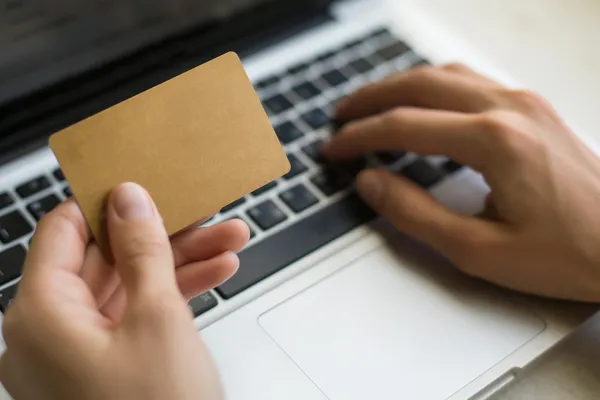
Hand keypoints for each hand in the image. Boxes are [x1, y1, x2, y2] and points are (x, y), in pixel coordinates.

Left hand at [0, 183, 248, 399]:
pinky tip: (216, 273)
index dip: (106, 200)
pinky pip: (136, 315)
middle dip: (162, 233)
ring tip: (230, 240)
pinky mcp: (105, 367)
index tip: (144, 180)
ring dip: (179, 261)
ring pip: (127, 285)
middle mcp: (48, 333)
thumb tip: (128, 198)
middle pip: (104, 257)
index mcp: (39, 315)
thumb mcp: (158, 317)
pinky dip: (173, 294)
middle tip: (204, 212)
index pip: (62, 229)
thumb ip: (141, 249)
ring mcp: (77, 353)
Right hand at [323, 63, 599, 301]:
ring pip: (446, 76)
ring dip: (401, 85)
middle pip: (421, 85)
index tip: (333, 148)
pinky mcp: (534, 111)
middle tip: (340, 115)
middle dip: (371, 98)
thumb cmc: (569, 254)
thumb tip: (372, 182)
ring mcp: (526, 104)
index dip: (359, 136)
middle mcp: (510, 108)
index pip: (404, 125)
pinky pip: (472, 82)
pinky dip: (434, 87)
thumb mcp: (479, 251)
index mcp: (494, 141)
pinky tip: (422, 102)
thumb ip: (415, 214)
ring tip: (371, 103)